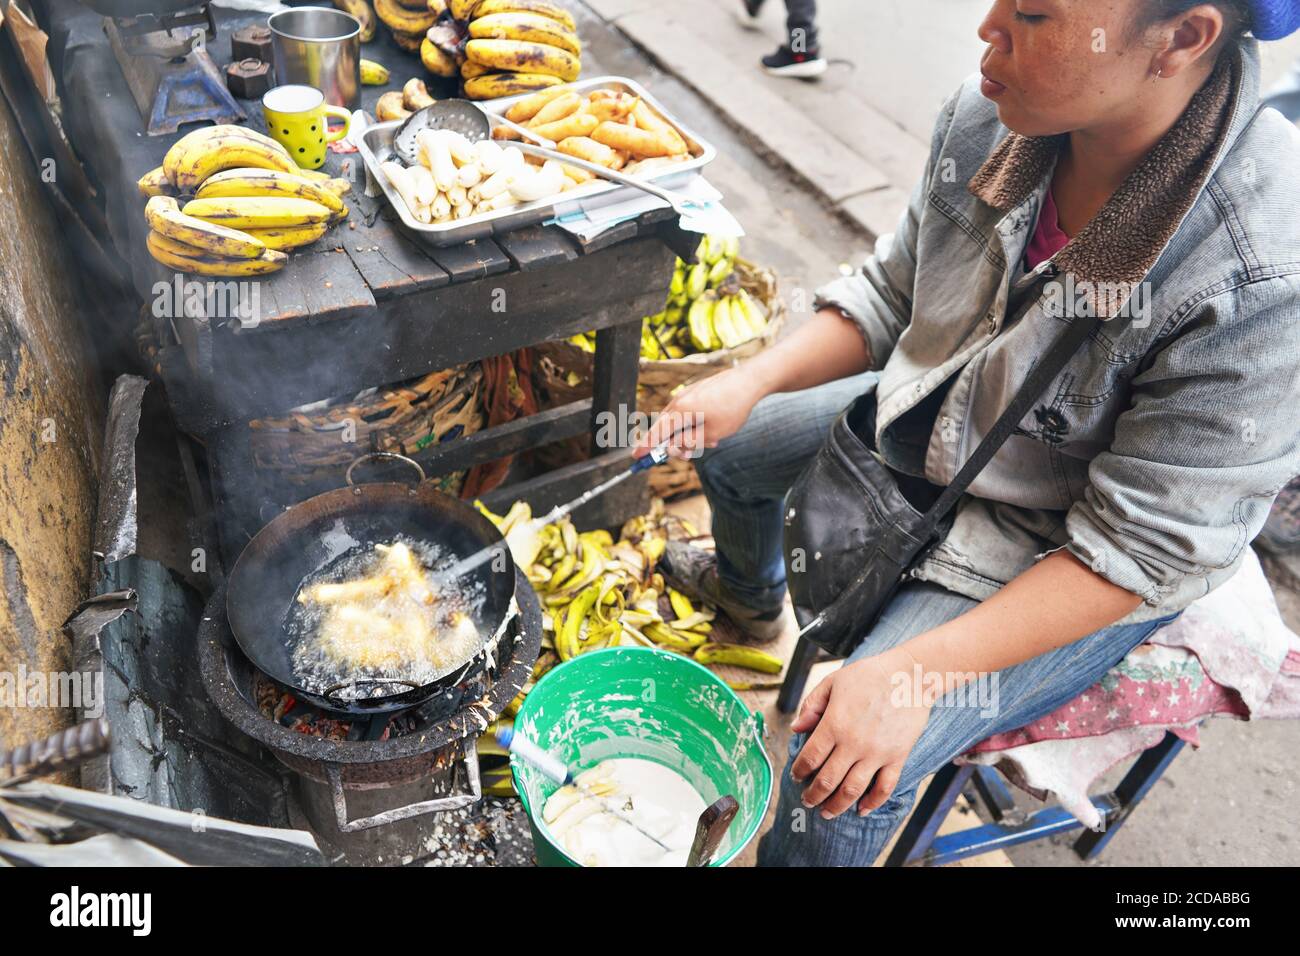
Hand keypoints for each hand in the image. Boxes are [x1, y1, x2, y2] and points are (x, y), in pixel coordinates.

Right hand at [632, 365, 767, 460]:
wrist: (749, 381)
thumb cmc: (732, 408)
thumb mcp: (711, 433)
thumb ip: (688, 442)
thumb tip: (670, 447)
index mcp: (680, 411)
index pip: (656, 432)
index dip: (646, 446)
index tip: (636, 456)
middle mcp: (679, 400)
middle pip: (665, 428)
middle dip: (672, 445)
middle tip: (686, 456)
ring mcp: (687, 394)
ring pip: (678, 422)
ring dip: (688, 436)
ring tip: (711, 443)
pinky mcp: (696, 392)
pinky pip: (687, 413)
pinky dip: (694, 425)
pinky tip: (712, 432)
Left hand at [789, 648, 930, 818]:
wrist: (909, 676)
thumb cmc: (869, 675)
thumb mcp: (833, 682)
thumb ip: (811, 706)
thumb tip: (796, 728)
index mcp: (834, 724)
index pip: (810, 758)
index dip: (799, 771)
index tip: (796, 777)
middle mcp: (854, 744)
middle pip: (828, 780)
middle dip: (813, 795)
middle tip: (807, 801)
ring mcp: (877, 753)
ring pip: (852, 790)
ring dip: (837, 806)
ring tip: (827, 812)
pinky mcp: (897, 757)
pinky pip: (884, 788)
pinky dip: (872, 803)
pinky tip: (861, 810)